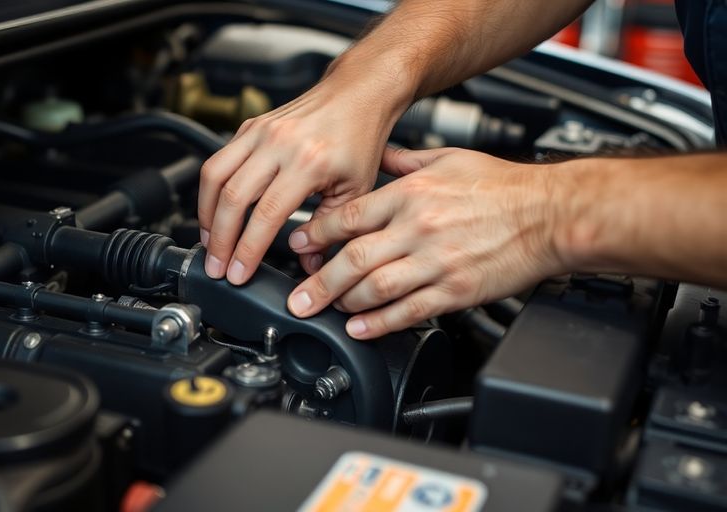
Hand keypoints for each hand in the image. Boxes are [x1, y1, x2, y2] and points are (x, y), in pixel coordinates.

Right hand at [197, 65, 412, 284]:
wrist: (358, 92)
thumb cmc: (360, 138)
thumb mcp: (356, 190)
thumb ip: (328, 230)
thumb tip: (307, 263)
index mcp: (308, 162)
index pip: (266, 215)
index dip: (247, 250)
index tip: (238, 274)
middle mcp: (279, 143)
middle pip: (232, 198)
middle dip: (219, 240)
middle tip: (216, 267)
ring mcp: (260, 131)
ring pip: (214, 176)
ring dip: (206, 214)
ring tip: (209, 242)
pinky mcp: (250, 126)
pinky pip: (218, 160)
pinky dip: (210, 190)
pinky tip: (214, 212)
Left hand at [286, 147, 568, 338]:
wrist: (553, 213)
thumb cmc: (504, 187)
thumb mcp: (448, 160)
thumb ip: (404, 162)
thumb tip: (375, 158)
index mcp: (411, 193)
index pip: (349, 216)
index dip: (316, 235)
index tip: (299, 247)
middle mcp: (419, 227)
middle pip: (353, 259)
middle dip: (319, 281)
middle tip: (299, 296)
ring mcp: (437, 262)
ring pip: (375, 288)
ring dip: (344, 303)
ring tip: (327, 311)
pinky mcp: (456, 290)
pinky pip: (409, 311)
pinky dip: (379, 323)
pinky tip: (360, 328)